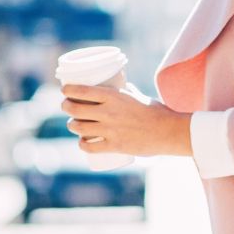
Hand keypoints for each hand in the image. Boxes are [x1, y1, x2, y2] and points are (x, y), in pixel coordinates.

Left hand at [60, 83, 191, 158]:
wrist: (168, 131)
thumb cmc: (156, 111)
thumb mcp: (138, 96)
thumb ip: (126, 92)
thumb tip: (120, 86)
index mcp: (113, 96)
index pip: (82, 91)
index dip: (68, 90)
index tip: (64, 90)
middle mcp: (108, 112)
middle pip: (75, 109)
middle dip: (66, 107)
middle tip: (66, 106)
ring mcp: (110, 130)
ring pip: (79, 127)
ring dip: (72, 125)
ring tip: (73, 123)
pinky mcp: (114, 145)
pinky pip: (90, 146)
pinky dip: (83, 144)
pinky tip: (82, 142)